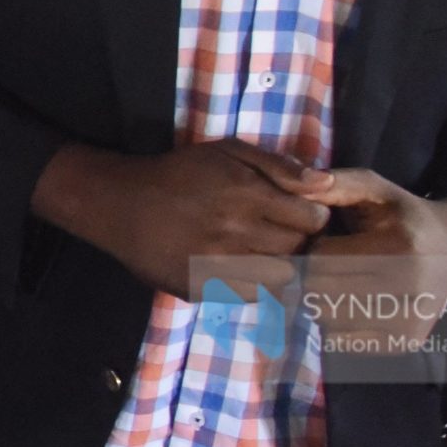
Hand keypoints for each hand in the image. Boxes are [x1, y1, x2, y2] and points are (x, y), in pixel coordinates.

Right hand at [35, 139, 330, 298]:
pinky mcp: (204, 288)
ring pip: (279, 276)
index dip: (313, 217)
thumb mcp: (226, 152)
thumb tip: (326, 184)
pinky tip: (238, 266)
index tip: (302, 214)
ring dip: (278, 264)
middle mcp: (237, 232)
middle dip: (297, 241)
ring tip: (260, 251)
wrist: (120, 204)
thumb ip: (278, 165)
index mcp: (247, 193)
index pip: (311, 219)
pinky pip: (249, 294)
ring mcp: (220, 264)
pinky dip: (252, 283)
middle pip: (298, 249)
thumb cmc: (178, 173)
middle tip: (279, 232)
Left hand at [299, 168, 446, 354]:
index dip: (315, 248)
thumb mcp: (374, 188)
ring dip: (323, 301)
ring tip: (341, 282)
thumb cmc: (404, 216)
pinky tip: (352, 304)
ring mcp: (411, 320)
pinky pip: (345, 341)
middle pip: (323, 291)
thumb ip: (336, 183)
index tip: (327, 241)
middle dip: (314, 275)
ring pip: (329, 319)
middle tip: (330, 265)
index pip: (322, 259)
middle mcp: (409, 287)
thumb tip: (300, 183)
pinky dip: (338, 324)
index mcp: (399, 246)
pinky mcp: (407, 342)